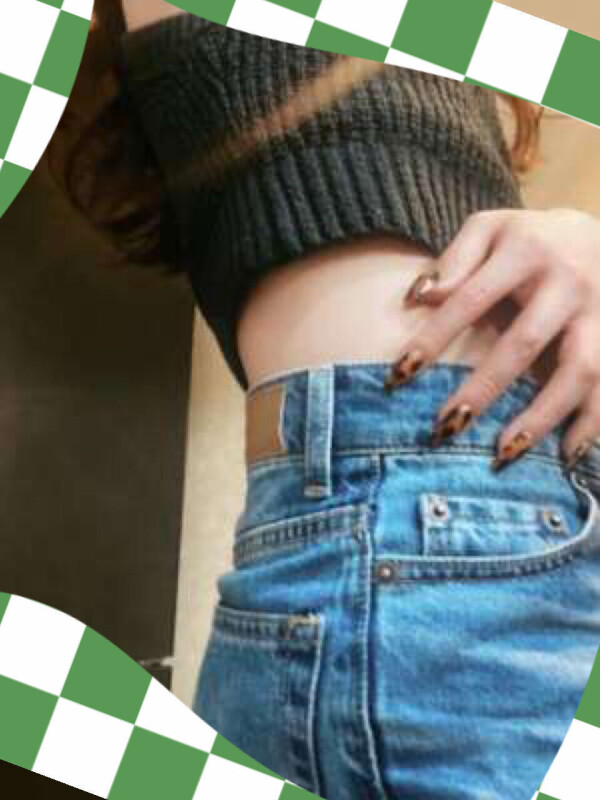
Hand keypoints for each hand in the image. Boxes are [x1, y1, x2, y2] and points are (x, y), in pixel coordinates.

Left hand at [384, 208, 599, 470]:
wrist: (599, 232)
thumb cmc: (527, 238)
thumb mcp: (490, 228)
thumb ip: (455, 259)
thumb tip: (418, 297)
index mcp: (525, 252)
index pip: (470, 298)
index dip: (435, 337)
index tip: (400, 374)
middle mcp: (566, 283)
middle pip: (524, 343)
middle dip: (485, 389)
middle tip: (446, 427)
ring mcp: (598, 313)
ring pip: (577, 370)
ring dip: (542, 416)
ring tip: (503, 453)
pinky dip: (593, 422)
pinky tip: (568, 454)